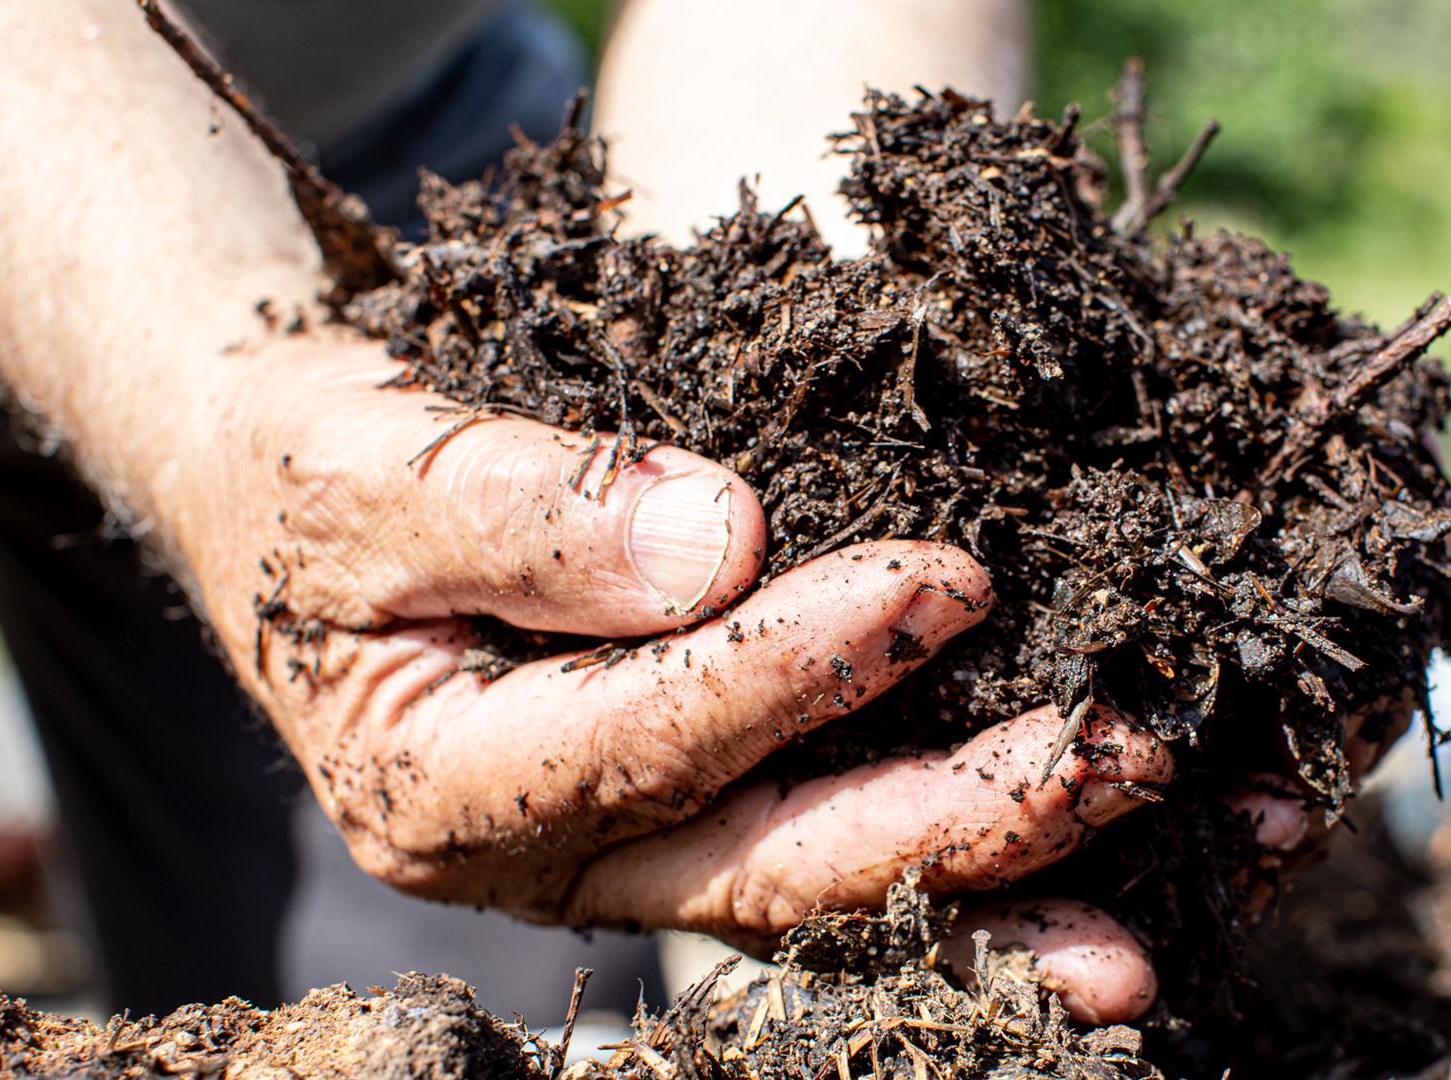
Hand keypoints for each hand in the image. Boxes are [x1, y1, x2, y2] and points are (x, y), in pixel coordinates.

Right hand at [173, 333, 1172, 1017]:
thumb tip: (721, 540)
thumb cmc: (321, 471)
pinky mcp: (698, 816)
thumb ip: (527, 511)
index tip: (943, 584)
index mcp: (452, 787)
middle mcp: (555, 857)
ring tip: (1144, 926)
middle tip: (1117, 760)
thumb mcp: (374, 468)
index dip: (799, 669)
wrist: (306, 497)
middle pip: (774, 867)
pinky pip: (842, 851)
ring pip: (828, 896)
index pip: (652, 738)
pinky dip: (966, 871)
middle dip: (957, 823)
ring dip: (995, 897)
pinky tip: (1093, 888)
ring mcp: (634, 854)